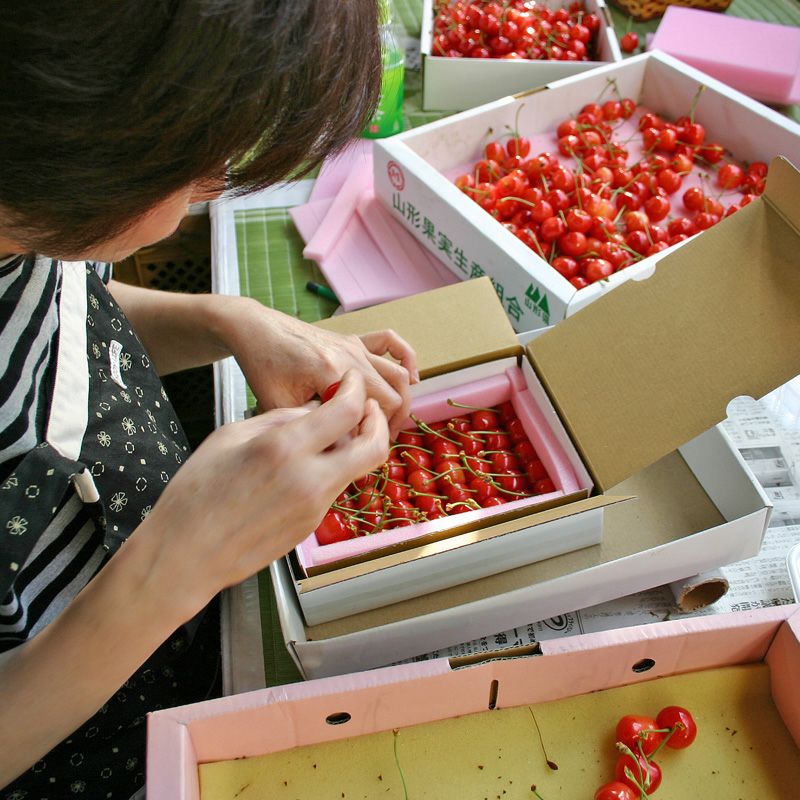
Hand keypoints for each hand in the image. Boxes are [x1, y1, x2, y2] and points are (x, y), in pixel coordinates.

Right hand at [140, 369, 387, 613]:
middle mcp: (309, 479)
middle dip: (378, 421)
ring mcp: (315, 507)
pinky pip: (333, 489)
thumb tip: (312, 410)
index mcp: (285, 448)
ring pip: (355, 469)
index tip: (352, 382)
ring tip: (330, 435)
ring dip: (354, 447)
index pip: (347, 411)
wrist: (185, 555)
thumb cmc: (195, 495)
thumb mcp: (230, 436)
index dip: (356, 390)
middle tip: (368, 409)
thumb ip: (279, 418)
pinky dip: (330, 471)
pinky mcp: (311, 526)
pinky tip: (304, 466)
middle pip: (373, 447)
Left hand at [224, 301, 418, 438]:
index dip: (372, 435)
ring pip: (399, 374)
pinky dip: (406, 358)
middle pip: (393, 396)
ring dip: (402, 399)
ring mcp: (354, 347)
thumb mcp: (279, 405)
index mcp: (330, 374)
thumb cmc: (263, 366)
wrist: (256, 330)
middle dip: (391, 422)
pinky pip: (391, 342)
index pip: (372, 412)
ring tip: (390, 421)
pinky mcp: (353, 340)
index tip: (359, 450)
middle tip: (375, 442)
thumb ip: (310, 425)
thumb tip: (341, 448)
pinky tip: (410, 377)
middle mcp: (349, 357)